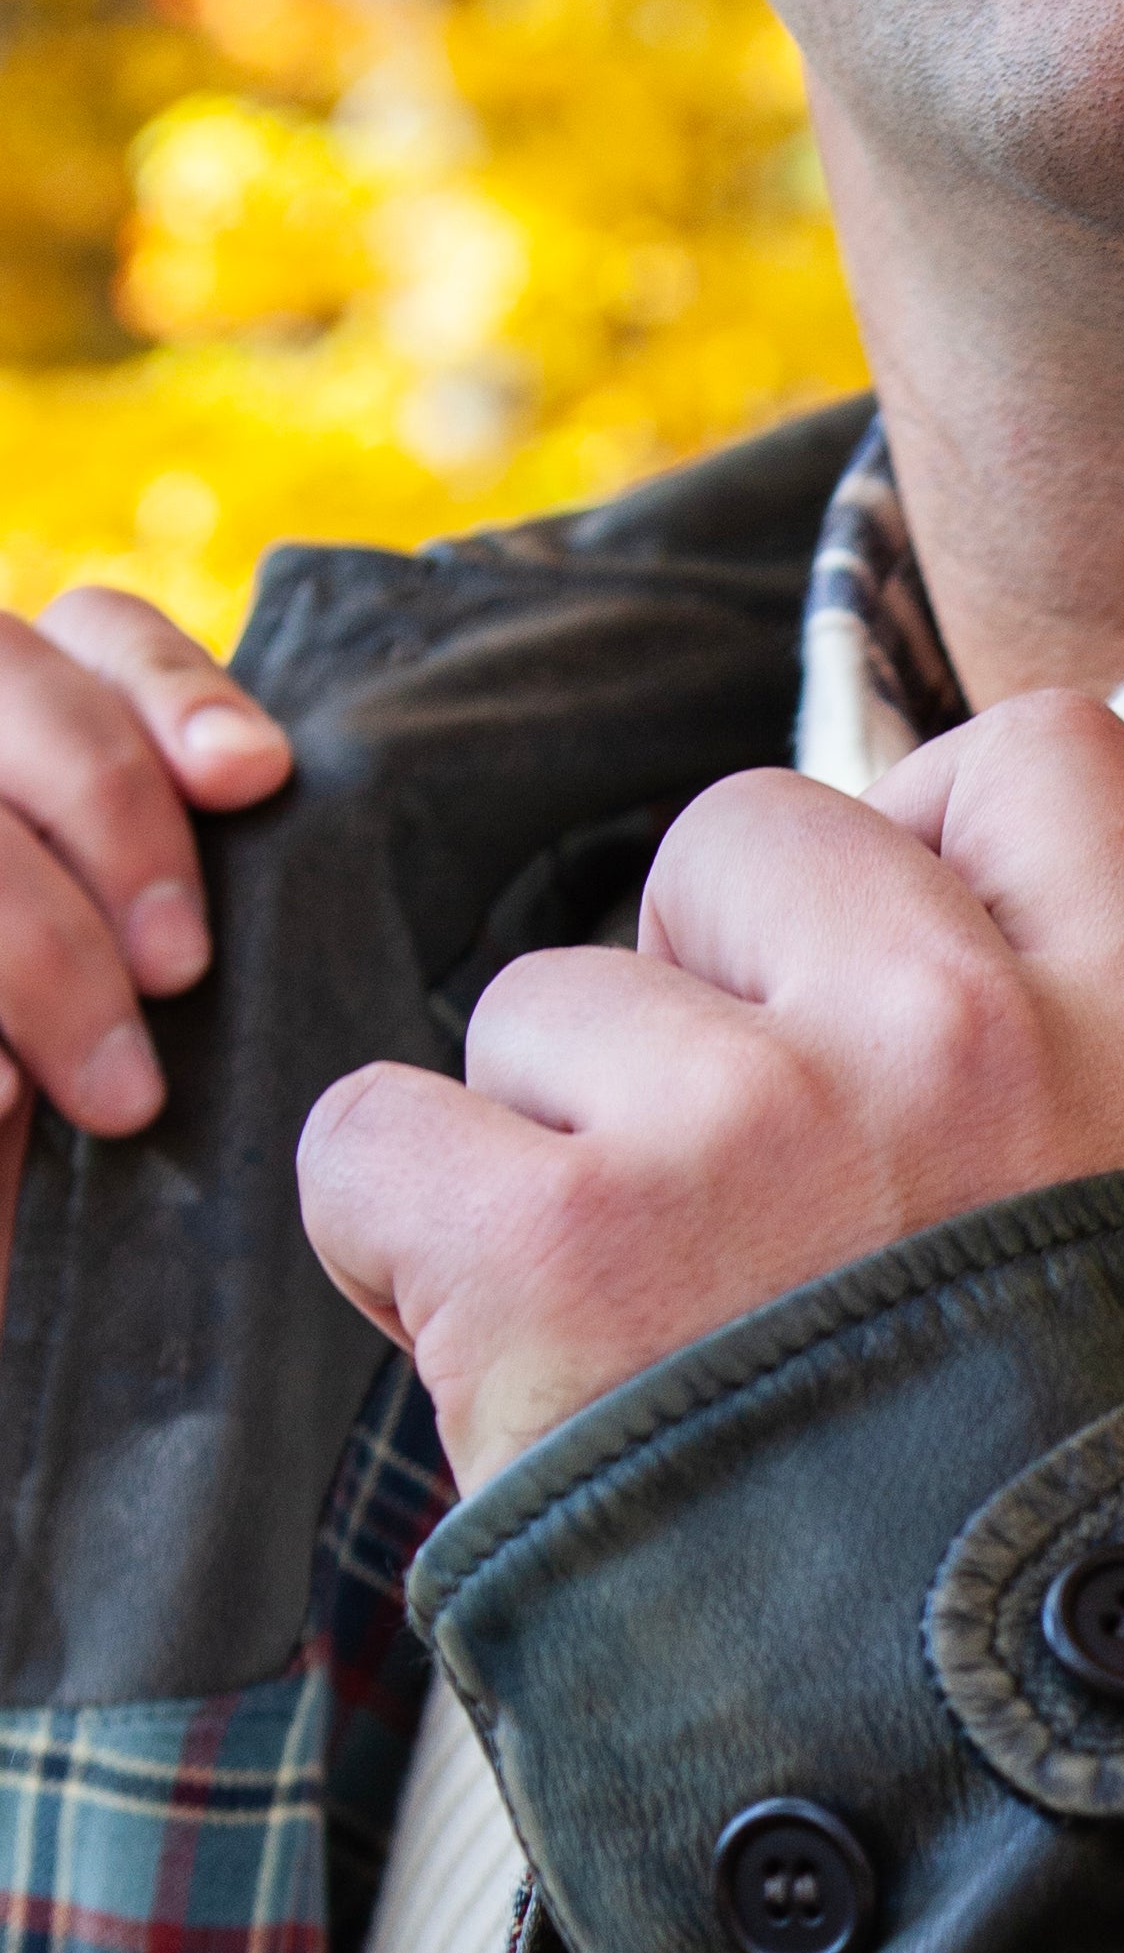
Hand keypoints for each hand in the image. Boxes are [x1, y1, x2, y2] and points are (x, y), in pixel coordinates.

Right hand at [0, 590, 296, 1320]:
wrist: (21, 1319)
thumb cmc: (105, 1179)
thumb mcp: (161, 1036)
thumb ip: (186, 927)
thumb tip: (269, 806)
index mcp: (22, 761)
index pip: (88, 633)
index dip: (168, 683)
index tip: (258, 780)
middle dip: (103, 802)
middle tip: (181, 968)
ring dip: (31, 931)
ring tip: (113, 1093)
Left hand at [298, 690, 1123, 1491]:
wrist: (1014, 1802)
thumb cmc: (1070, 1546)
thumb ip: (1066, 1077)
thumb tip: (892, 945)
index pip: (1039, 755)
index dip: (941, 833)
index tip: (909, 961)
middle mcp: (951, 1041)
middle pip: (751, 831)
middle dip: (715, 984)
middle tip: (761, 1189)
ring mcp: (745, 1127)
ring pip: (546, 996)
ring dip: (561, 1141)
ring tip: (657, 1324)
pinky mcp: (549, 1240)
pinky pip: (380, 1130)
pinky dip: (409, 1248)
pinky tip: (523, 1357)